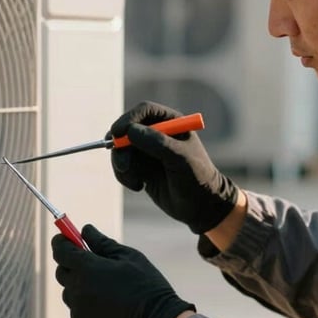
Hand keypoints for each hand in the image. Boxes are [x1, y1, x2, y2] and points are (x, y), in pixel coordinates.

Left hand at [51, 224, 194, 317]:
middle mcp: (77, 290)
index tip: (66, 238)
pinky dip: (86, 306)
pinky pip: (77, 311)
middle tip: (90, 263)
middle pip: (62, 271)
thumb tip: (86, 229)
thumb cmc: (146, 286)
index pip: (61, 250)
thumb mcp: (128, 257)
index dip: (61, 241)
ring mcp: (78, 311)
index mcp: (87, 268)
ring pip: (70, 292)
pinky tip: (108, 307)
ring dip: (80, 286)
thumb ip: (102, 242)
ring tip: (106, 289)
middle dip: (71, 264)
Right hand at [109, 101, 238, 233]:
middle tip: (123, 165)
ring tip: (136, 182)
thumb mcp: (180, 158)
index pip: (144, 111)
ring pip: (121, 149)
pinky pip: (122, 165)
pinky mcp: (140, 167)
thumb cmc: (197, 177)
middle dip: (120, 146)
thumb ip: (157, 143)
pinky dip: (124, 176)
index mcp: (171, 123)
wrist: (200, 206)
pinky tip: (139, 186)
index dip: (128, 119)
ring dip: (121, 165)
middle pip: (127, 129)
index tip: (117, 133)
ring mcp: (147, 151)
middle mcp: (157, 133)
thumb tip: (130, 131)